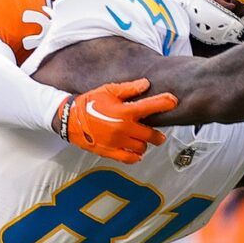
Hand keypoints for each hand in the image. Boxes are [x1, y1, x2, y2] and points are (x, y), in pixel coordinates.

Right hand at [56, 79, 175, 162]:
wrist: (70, 120)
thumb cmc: (90, 102)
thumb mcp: (108, 90)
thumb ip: (128, 88)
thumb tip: (146, 84)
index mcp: (124, 111)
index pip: (150, 107)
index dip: (165, 103)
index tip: (174, 101)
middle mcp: (123, 128)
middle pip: (151, 135)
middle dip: (158, 135)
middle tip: (159, 135)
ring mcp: (117, 142)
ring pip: (141, 148)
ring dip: (144, 144)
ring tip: (141, 141)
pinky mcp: (110, 152)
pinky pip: (129, 158)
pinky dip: (135, 156)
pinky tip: (135, 152)